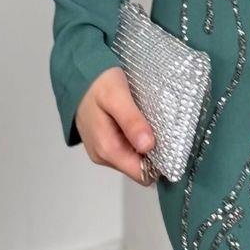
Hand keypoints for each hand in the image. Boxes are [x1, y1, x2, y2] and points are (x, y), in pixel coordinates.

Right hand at [74, 67, 156, 184]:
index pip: (142, 175)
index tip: (173, 145)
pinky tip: (142, 122)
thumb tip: (148, 146)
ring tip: (154, 123)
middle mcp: (104, 156)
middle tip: (165, 129)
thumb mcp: (117, 96)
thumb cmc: (98, 83)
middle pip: (139, 168)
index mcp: (108, 149)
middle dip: (155, 153)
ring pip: (134, 158)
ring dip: (147, 145)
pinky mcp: (104, 142)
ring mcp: (103, 151)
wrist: (76, 74)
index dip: (159, 164)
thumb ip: (131, 121)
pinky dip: (138, 139)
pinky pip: (127, 149)